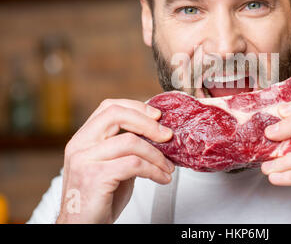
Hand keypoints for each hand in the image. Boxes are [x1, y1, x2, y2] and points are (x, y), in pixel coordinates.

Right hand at [56, 99, 173, 223]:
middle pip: (117, 114)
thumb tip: (157, 135)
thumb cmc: (98, 198)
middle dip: (148, 123)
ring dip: (157, 155)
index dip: (136, 107)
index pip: (109, 107)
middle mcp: (80, 144)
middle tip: (167, 135)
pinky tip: (161, 178)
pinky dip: (154, 170)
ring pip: (130, 142)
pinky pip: (134, 164)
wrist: (82, 227)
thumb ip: (127, 149)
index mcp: (83, 138)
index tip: (157, 116)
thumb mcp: (113, 166)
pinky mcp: (95, 176)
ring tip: (167, 167)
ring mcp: (85, 159)